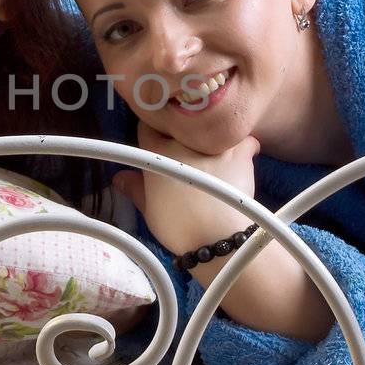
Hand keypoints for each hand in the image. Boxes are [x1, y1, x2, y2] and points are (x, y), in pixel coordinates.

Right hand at [113, 124, 260, 254]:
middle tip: (188, 156)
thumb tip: (119, 177)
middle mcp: (184, 141)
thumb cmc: (178, 227)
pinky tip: (242, 161)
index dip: (154, 135)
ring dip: (214, 141)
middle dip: (184, 136)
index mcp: (157, 152)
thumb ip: (135, 189)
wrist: (216, 238)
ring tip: (216, 159)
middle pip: (182, 126)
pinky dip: (244, 148)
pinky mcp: (240, 152)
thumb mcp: (149, 210)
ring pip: (213, 130)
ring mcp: (213, 144)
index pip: (149, 127)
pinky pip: (245, 141)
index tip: (159, 145)